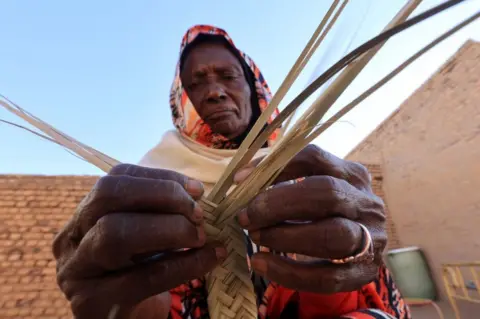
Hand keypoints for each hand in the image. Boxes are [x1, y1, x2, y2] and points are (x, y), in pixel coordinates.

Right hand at [53, 164, 225, 318]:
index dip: (160, 178)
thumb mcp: (143, 238)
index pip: (116, 178)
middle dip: (162, 196)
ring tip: (201, 237)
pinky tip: (210, 258)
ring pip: (115, 233)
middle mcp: (71, 238)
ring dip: (169, 229)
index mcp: (84, 215)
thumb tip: (196, 195)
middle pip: (107, 195)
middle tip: (198, 214)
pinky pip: (144, 277)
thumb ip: (159, 214)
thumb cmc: (137, 273)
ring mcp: (77, 271)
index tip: (197, 189)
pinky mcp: (93, 304)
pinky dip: (184, 265)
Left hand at [234, 145, 386, 292]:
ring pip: (331, 235)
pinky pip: (326, 277)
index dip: (276, 167)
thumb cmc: (326, 213)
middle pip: (327, 193)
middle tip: (246, 215)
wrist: (362, 250)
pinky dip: (289, 272)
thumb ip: (283, 179)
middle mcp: (367, 203)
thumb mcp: (313, 189)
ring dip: (284, 237)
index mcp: (352, 174)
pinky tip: (261, 263)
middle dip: (279, 204)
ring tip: (254, 237)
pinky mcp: (364, 273)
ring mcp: (372, 239)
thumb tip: (242, 178)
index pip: (315, 158)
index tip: (240, 180)